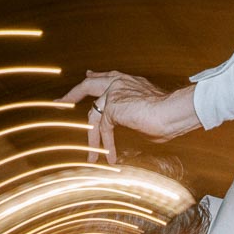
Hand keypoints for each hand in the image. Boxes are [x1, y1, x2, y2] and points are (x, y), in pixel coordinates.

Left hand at [58, 71, 199, 162]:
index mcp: (129, 81)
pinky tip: (111, 157)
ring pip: (94, 115)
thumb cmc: (169, 117)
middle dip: (73, 94)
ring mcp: (113, 91)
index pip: (106, 77)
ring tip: (91, 157)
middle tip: (60, 102)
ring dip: (92, 139)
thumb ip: (135, 117)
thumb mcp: (148, 115)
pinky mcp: (111, 105)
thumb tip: (136, 126)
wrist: (173, 112)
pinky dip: (106, 145)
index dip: (95, 78)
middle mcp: (119, 82)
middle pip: (89, 85)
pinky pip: (103, 129)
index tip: (88, 76)